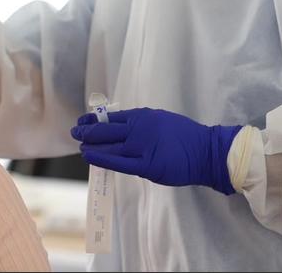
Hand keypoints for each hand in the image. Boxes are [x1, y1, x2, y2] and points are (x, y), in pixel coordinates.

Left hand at [71, 107, 241, 193]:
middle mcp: (138, 128)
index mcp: (142, 116)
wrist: (206, 151)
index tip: (83, 120)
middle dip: (87, 130)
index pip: (112, 117)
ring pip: (108, 145)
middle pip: (105, 129)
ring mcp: (141, 146)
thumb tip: (121, 128)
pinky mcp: (145, 165)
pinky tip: (90, 156)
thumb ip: (141, 124)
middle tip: (75, 131)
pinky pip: (117, 162)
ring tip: (80, 144)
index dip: (94, 119)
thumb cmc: (185, 137)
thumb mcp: (160, 120)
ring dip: (91, 144)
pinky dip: (101, 158)